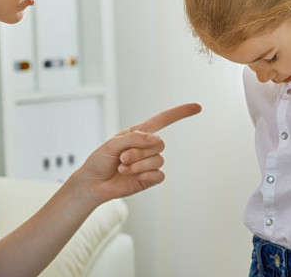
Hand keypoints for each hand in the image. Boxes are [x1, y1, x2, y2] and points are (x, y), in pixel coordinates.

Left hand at [76, 103, 201, 204]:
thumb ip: (135, 138)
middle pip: (159, 144)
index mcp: (138, 133)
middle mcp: (146, 147)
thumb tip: (157, 139)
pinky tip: (132, 177)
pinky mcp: (149, 178)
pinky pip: (159, 175)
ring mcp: (149, 163)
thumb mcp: (113, 144)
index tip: (197, 107)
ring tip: (122, 168)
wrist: (93, 184)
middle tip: (122, 158)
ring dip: (138, 165)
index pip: (163, 120)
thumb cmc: (99, 161)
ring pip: (158, 160)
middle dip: (139, 151)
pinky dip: (145, 175)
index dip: (180, 113)